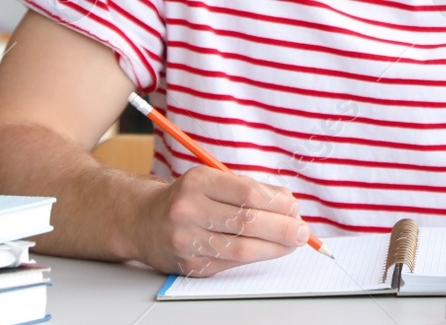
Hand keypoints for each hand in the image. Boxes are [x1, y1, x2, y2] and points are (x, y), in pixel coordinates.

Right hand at [134, 166, 309, 276]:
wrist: (142, 221)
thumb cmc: (189, 197)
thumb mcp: (214, 180)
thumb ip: (249, 189)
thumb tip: (289, 205)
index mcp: (198, 182)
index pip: (248, 194)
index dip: (277, 203)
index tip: (295, 208)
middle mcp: (188, 211)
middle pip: (246, 223)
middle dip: (282, 229)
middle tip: (302, 231)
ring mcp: (186, 241)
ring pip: (240, 249)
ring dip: (274, 248)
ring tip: (292, 243)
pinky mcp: (189, 265)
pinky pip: (230, 264)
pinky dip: (255, 257)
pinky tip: (269, 251)